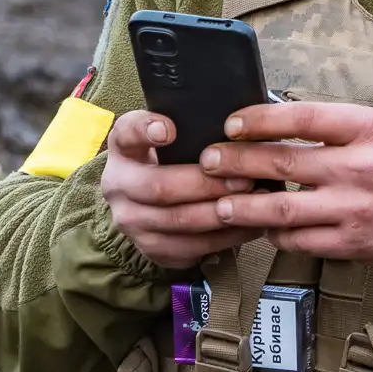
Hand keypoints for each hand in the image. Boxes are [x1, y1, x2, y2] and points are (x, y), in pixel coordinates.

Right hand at [99, 110, 264, 269]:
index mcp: (123, 148)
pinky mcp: (151, 248)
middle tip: (243, 178)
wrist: (148, 202)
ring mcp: (131, 222)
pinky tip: (249, 224)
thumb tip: (234, 123)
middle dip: (206, 184)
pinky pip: (191, 247)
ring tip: (254, 202)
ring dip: (220, 213)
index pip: (126, 133)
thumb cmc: (170, 160)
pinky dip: (225, 237)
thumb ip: (188, 127)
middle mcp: (118, 186)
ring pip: (179, 221)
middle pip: (159, 187)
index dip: (146, 131)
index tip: (169, 130)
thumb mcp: (169, 137)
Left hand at [197, 101, 372, 269]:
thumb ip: (344, 125)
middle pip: (282, 164)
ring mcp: (355, 210)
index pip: (300, 118)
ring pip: (282, 211)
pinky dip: (277, 235)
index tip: (232, 122)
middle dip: (236, 162)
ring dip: (244, 207)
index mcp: (370, 129)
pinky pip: (303, 242)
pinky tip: (262, 230)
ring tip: (220, 203)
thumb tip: (288, 121)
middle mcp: (360, 168)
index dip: (259, 119)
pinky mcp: (356, 244)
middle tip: (208, 159)